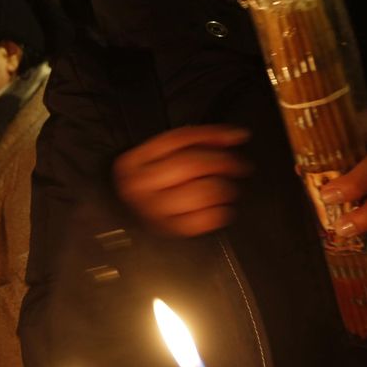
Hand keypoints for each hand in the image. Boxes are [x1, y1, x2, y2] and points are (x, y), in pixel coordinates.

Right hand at [113, 125, 251, 237]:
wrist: (127, 218)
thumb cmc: (152, 184)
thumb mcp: (162, 156)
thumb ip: (197, 141)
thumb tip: (236, 136)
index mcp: (134, 162)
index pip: (177, 139)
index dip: (211, 135)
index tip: (233, 138)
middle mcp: (139, 186)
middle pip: (190, 164)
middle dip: (222, 162)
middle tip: (238, 165)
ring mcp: (152, 211)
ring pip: (201, 193)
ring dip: (224, 188)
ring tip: (228, 187)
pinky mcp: (168, 232)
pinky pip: (203, 221)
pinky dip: (220, 212)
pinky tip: (222, 207)